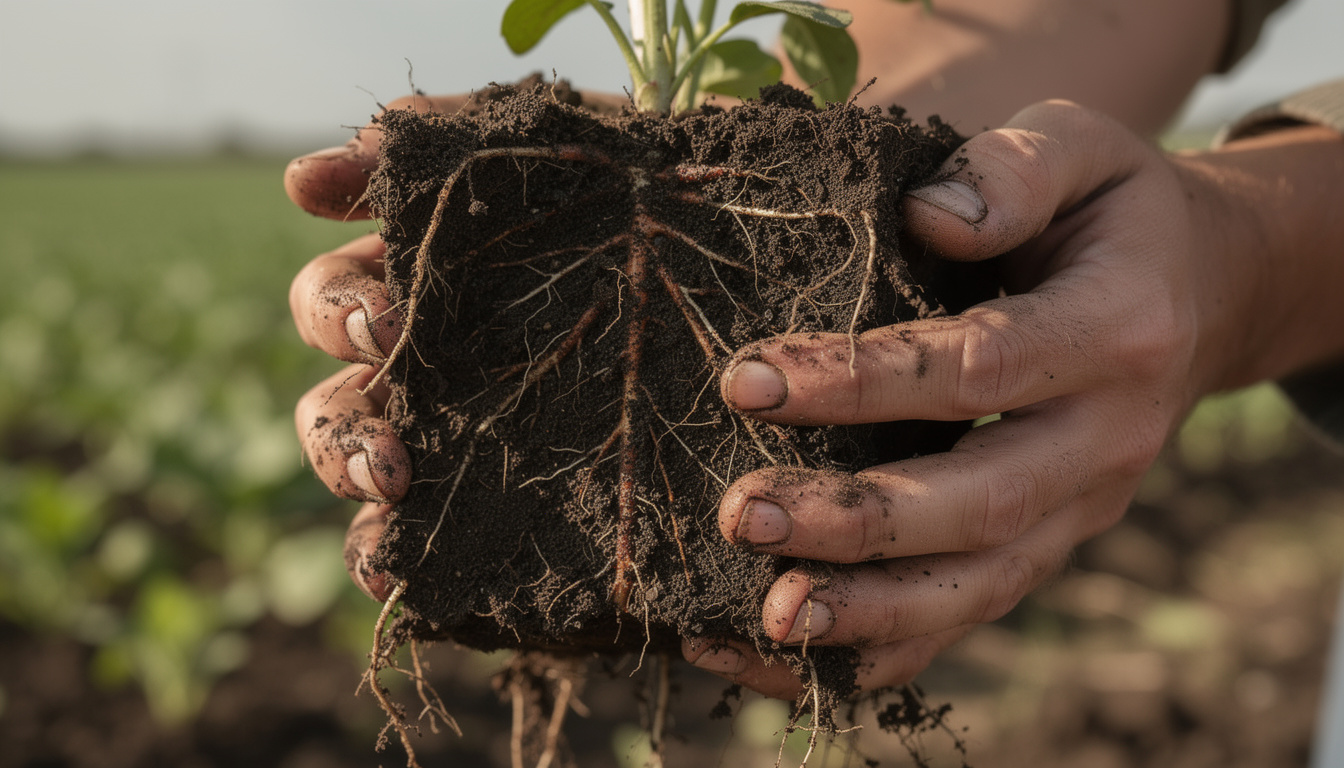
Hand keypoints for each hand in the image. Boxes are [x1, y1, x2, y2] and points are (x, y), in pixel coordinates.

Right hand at [287, 89, 633, 600]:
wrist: (786, 277)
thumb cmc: (671, 199)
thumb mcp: (578, 143)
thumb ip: (455, 139)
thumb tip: (307, 177)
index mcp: (438, 290)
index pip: (341, 299)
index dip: (338, 309)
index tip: (385, 320)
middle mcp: (443, 375)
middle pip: (338, 404)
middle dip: (341, 428)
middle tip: (390, 452)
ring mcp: (480, 452)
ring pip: (369, 483)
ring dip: (358, 492)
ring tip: (394, 501)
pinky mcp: (523, 520)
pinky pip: (440, 557)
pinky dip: (401, 570)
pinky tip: (408, 576)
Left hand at [682, 100, 1343, 698]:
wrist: (1196, 294)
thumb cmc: (1111, 215)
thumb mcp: (1081, 150)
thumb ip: (1014, 169)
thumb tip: (928, 219)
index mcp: (1116, 330)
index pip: (978, 368)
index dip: (860, 381)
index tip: (747, 380)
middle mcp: (1107, 439)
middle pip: (980, 503)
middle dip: (856, 520)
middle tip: (742, 514)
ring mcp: (1082, 508)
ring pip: (980, 585)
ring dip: (870, 609)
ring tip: (768, 617)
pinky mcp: (1048, 544)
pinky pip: (971, 613)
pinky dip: (886, 647)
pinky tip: (794, 656)